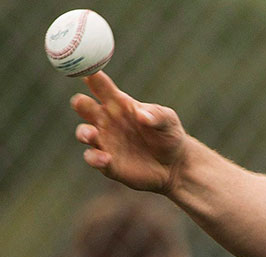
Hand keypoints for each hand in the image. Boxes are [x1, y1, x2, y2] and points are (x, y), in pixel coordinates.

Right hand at [71, 71, 189, 193]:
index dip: (92, 76)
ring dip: (84, 132)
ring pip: (84, 133)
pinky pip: (93, 158)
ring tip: (92, 134)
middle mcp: (106, 120)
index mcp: (118, 103)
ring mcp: (104, 141)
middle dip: (80, 103)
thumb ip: (156, 115)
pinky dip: (95, 158)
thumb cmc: (169, 135)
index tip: (86, 72)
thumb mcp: (168, 120)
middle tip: (81, 102)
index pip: (100, 86)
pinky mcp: (107, 162)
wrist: (175, 165)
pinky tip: (105, 159)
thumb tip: (141, 115)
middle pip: (83, 106)